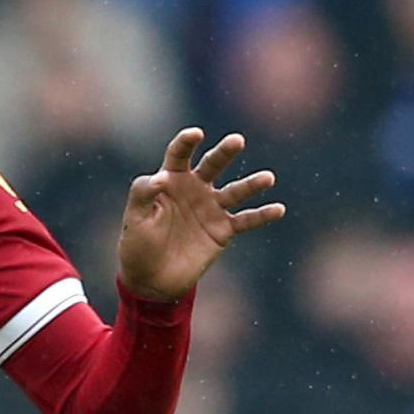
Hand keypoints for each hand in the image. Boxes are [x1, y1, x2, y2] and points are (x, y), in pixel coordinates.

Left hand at [117, 127, 283, 302]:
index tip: (196, 134)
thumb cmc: (138, 245)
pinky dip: (262, 215)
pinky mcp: (223, 230)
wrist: (151, 279)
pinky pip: (247, 220)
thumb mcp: (134, 219)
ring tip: (267, 178)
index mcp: (171, 181)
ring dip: (252, 184)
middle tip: (236, 141)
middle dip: (224, 152)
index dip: (186, 142)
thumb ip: (143, 194)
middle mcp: (195, 189)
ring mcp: (212, 208)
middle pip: (213, 164)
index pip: (179, 155)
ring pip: (235, 191)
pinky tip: (278, 209)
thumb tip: (161, 177)